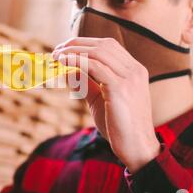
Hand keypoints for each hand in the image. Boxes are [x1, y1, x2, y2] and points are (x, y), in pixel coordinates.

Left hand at [53, 37, 160, 172]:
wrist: (137, 149)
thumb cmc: (119, 127)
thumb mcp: (99, 100)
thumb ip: (85, 83)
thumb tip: (66, 70)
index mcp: (134, 70)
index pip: (108, 46)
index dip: (84, 44)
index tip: (65, 49)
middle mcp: (134, 70)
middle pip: (103, 45)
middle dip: (77, 44)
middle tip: (56, 50)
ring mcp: (130, 78)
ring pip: (98, 52)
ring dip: (74, 51)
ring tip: (56, 56)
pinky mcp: (120, 88)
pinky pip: (95, 66)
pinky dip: (76, 61)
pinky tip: (63, 63)